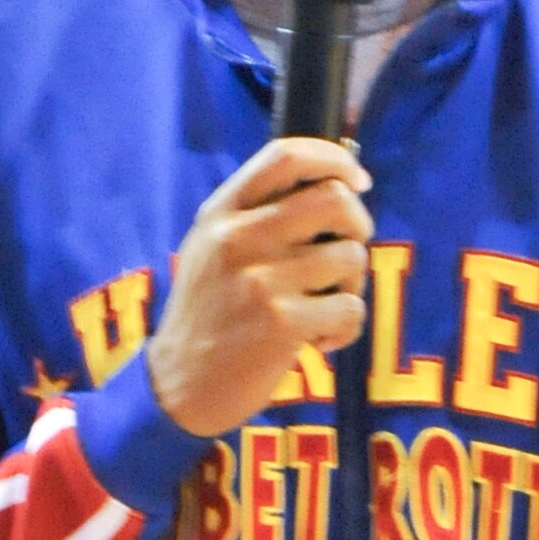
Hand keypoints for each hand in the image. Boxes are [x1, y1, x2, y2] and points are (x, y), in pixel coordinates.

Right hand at [145, 138, 373, 437]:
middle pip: (335, 199)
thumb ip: (257, 213)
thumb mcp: (212, 247)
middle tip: (346, 250)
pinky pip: (350, 308)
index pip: (286, 155)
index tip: (356, 179)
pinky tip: (318, 340)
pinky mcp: (282, 323)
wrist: (179, 384)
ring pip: (351, 256)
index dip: (335, 158)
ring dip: (351, 284)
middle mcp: (238, 237)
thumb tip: (336, 185)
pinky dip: (346, 327)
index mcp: (221, 212)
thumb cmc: (209, 312)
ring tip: (322, 305)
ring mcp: (261, 280)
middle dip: (358, 223)